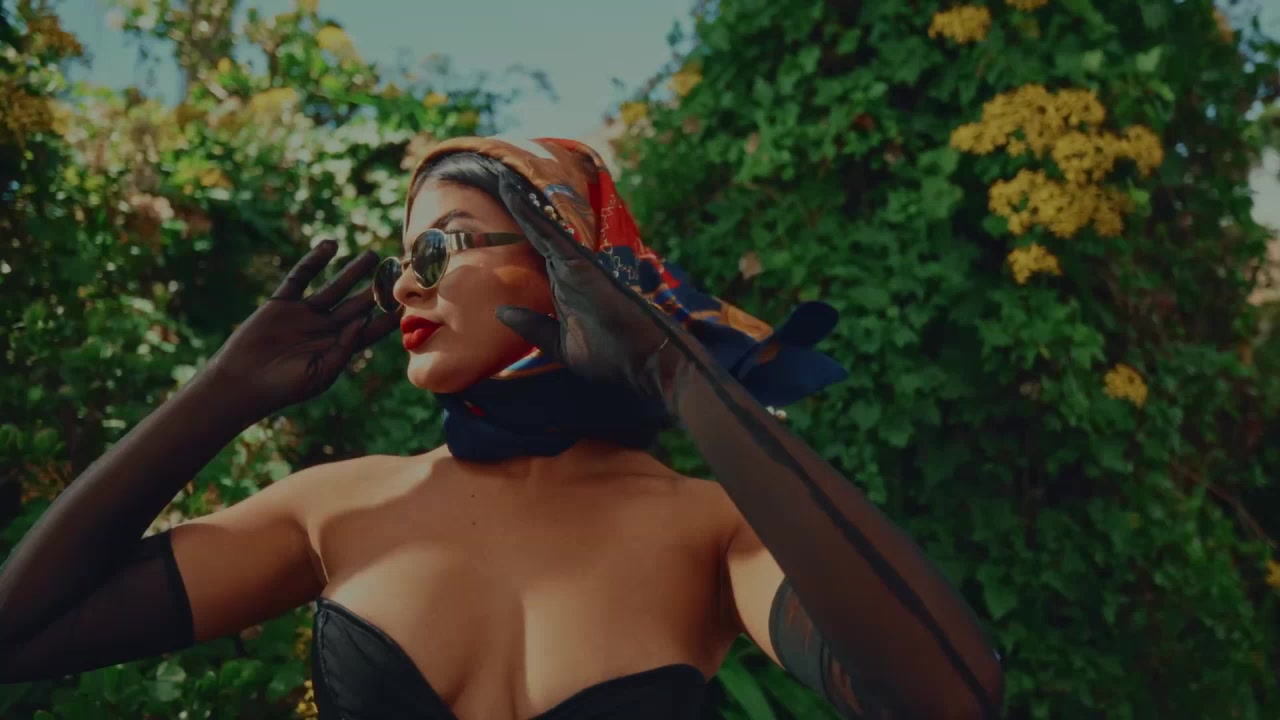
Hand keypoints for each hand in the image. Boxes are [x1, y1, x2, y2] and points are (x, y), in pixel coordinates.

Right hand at [206, 240, 399, 417]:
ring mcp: (305, 314)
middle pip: (358, 304)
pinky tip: (330, 246)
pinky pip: (301, 278)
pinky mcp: (282, 303)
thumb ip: (344, 348)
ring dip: (354, 271)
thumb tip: (364, 321)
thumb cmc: (284, 387)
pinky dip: (314, 261)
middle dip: (377, 288)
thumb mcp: (321, 373)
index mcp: (339, 348)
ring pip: (335, 287)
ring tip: (373, 255)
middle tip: (398, 270)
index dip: (388, 315)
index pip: (371, 329)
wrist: (242, 383)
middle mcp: (326, 328)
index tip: (408, 301)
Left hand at [493, 171, 684, 403]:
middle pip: (538, 234)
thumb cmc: (611, 357)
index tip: (495, 219)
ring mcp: (576, 265)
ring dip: (522, 205)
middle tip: (497, 180)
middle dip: (519, 210)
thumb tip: (500, 312)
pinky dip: (532, 216)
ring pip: (543, 229)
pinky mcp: (581, 264)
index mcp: (564, 288)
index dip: (518, 235)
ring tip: (500, 179)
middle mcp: (569, 271)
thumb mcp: (559, 344)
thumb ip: (532, 326)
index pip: (536, 255)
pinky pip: (552, 235)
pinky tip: (513, 196)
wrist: (644, 363)